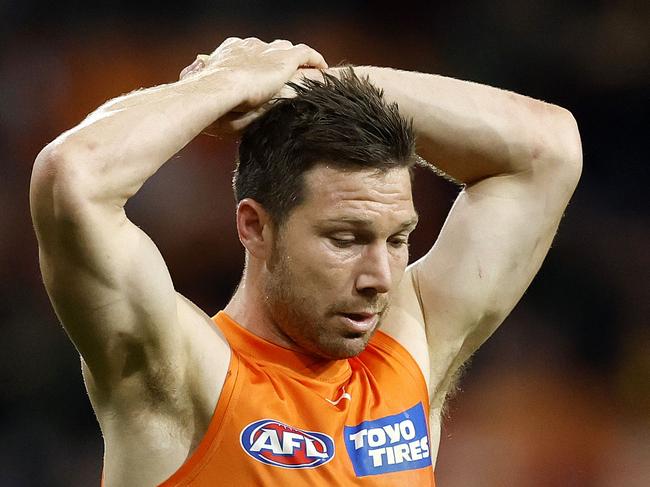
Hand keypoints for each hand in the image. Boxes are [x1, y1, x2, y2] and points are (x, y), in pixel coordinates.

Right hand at [179, 37, 327, 133]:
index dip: (256, 61)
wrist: (220, 87)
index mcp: (230, 51)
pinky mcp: (285, 58)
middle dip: (276, 58)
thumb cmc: (208, 97)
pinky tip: (322, 67)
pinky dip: (314, 58)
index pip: (247, 52)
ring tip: (306, 72)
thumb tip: (210, 115)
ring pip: (288, 48)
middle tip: (284, 74)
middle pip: (269, 48)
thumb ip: (215, 98)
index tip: (260, 73)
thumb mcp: (209, 95)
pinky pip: (306, 53)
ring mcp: (268, 51)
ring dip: (296, 59)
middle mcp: (250, 46)